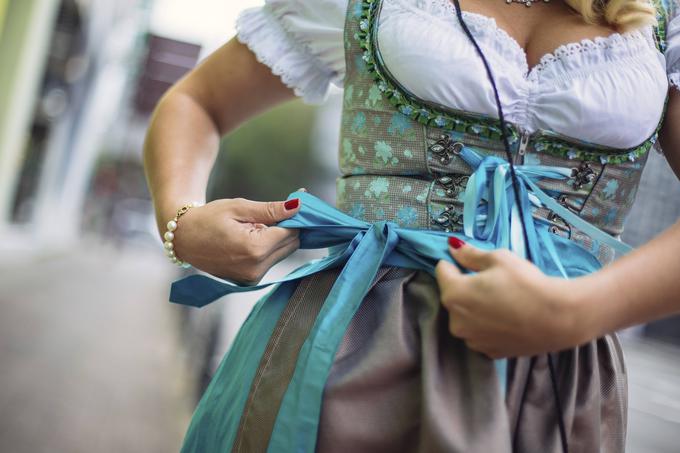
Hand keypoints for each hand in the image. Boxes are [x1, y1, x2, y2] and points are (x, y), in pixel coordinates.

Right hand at [169, 197, 301, 283]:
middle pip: (290, 245)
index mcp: (255, 249)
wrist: (183, 239)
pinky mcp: (250, 281)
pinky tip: (249, 239)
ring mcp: (253, 278)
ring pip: (282, 254)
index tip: (293, 204)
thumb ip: (271, 210)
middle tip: (268, 215)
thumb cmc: (208, 219)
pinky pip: (270, 262)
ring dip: (276, 239)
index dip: (294, 217)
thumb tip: (298, 206)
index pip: (291, 232)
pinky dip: (267, 249)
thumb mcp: (239, 208)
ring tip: (252, 228)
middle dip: (286, 228)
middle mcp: (256, 268)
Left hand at [434, 239, 593, 358]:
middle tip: (493, 282)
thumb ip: (470, 254)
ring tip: (502, 301)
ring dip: (475, 309)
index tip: (470, 262)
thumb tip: (452, 246)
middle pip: (453, 297)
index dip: (454, 263)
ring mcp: (471, 340)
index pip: (442, 271)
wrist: (558, 318)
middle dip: (466, 288)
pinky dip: (488, 326)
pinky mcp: (488, 352)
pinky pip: (480, 334)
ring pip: (466, 317)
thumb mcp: (499, 259)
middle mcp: (456, 322)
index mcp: (453, 295)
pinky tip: (506, 318)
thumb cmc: (526, 283)